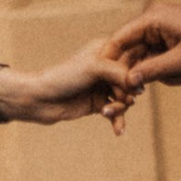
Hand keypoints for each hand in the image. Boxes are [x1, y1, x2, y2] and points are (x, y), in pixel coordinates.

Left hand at [1, 43, 135, 128]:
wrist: (39, 99)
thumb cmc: (63, 77)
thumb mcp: (94, 68)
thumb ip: (119, 72)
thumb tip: (141, 85)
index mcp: (106, 50)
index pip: (132, 57)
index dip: (137, 72)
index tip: (136, 85)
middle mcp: (106, 67)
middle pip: (131, 80)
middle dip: (127, 93)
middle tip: (124, 101)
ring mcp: (102, 85)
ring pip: (125, 97)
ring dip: (120, 108)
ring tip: (108, 113)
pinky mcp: (98, 103)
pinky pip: (116, 112)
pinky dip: (117, 120)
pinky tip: (118, 131)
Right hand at [111, 0, 180, 90]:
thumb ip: (154, 70)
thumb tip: (127, 82)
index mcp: (152, 18)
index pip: (118, 40)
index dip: (111, 64)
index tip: (110, 86)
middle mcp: (152, 20)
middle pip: (131, 53)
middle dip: (145, 74)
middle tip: (154, 92)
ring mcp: (159, 28)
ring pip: (145, 59)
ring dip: (161, 74)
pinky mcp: (167, 36)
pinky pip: (157, 58)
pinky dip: (169, 70)